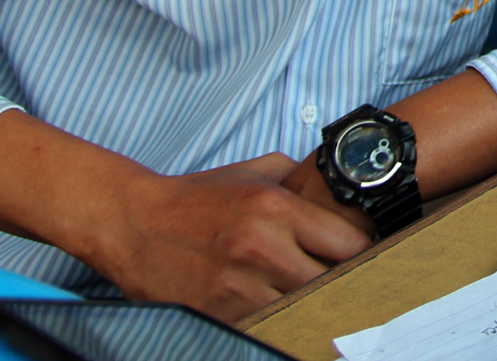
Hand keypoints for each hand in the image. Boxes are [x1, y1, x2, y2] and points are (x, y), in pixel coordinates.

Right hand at [91, 152, 373, 321]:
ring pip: (301, 308)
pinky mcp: (218, 313)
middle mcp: (261, 247)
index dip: (361, 251)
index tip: (359, 253)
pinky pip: (266, 322)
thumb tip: (339, 191)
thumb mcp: (253, 174)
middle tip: (338, 278)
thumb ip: (298, 179)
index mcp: (275, 208)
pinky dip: (275, 316)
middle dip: (339, 281)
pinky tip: (274, 303)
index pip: (349, 243)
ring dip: (307, 302)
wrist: (134, 223)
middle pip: (330, 282)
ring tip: (302, 290)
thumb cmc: (198, 198)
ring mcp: (238, 286)